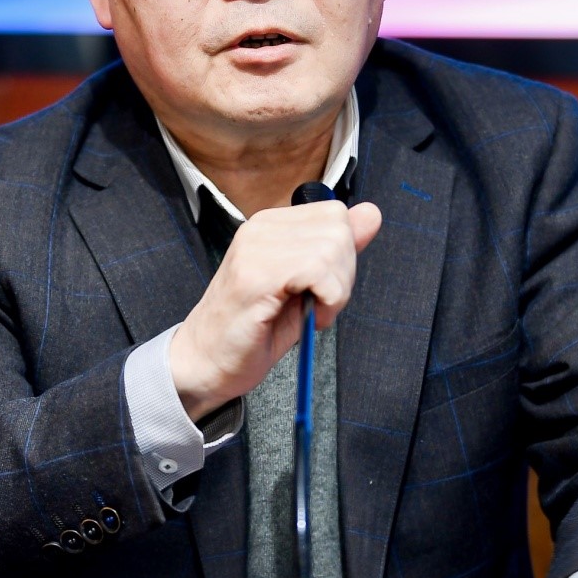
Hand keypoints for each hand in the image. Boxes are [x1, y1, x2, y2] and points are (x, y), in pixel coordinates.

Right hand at [166, 199, 380, 425]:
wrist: (206, 363)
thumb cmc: (253, 332)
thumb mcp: (306, 287)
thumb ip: (337, 250)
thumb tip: (372, 214)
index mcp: (272, 225)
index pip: (335, 214)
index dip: (343, 256)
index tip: (322, 290)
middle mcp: (262, 226)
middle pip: (339, 228)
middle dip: (343, 275)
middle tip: (320, 306)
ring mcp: (257, 247)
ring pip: (332, 248)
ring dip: (335, 291)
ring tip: (312, 313)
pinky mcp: (256, 274)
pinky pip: (317, 269)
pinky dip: (327, 300)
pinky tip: (311, 318)